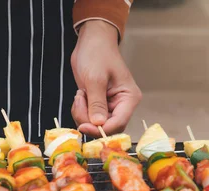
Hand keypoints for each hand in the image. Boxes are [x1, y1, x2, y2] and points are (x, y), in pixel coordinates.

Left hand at [70, 20, 141, 136]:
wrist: (91, 41)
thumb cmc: (97, 54)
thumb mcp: (95, 78)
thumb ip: (97, 103)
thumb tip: (98, 124)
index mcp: (128, 98)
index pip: (118, 124)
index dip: (100, 129)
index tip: (83, 125)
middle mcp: (121, 105)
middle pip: (106, 127)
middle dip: (88, 120)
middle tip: (79, 101)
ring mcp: (110, 106)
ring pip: (95, 125)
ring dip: (82, 114)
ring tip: (80, 94)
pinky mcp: (98, 105)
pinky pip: (88, 118)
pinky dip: (80, 110)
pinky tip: (80, 95)